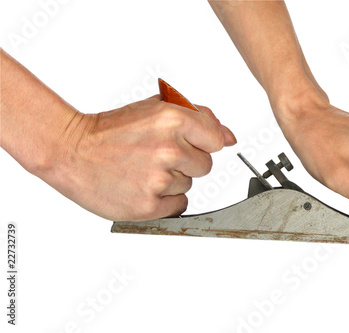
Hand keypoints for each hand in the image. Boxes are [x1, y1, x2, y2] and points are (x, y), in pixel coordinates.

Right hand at [46, 96, 235, 220]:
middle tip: (156, 155)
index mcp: (173, 119)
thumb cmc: (112, 130)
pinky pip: (179, 204)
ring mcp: (159, 179)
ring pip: (189, 185)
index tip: (185, 143)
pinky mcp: (148, 205)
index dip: (202, 142)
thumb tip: (229, 137)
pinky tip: (143, 185)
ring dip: (172, 180)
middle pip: (205, 166)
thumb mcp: (156, 108)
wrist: (72, 151)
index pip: (217, 139)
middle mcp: (169, 149)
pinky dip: (165, 199)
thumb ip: (199, 118)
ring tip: (143, 169)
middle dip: (186, 161)